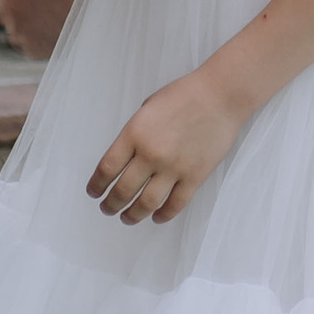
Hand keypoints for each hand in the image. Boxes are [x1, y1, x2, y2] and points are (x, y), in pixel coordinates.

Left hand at [88, 70, 244, 222]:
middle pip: (123, 190)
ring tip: (127, 218)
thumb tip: (126, 158)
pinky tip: (156, 217)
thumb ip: (134, 134)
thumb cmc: (183, 95)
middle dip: (111, 204)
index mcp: (134, 134)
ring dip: (133, 214)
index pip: (107, 169)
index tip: (93, 192)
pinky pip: (175, 204)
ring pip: (147, 203)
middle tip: (107, 209)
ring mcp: (174, 168)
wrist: (220, 95)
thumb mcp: (147, 108)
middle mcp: (151, 154)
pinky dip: (163, 214)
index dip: (96, 185)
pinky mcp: (195, 176)